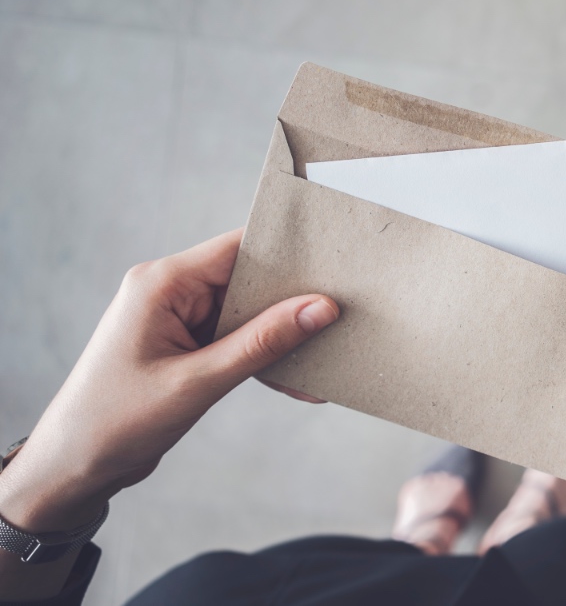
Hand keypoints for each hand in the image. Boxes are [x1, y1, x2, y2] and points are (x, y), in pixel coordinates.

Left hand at [0, 229, 338, 536]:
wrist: (72, 468)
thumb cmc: (115, 422)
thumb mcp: (198, 381)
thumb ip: (262, 342)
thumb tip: (319, 308)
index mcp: (163, 283)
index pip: (238, 248)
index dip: (288, 253)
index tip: (335, 264)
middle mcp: (171, 291)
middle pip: (248, 278)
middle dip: (293, 300)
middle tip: (342, 315)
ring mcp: (178, 318)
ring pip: (248, 312)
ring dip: (283, 335)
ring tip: (325, 353)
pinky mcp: (186, 345)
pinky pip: (238, 339)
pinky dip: (265, 358)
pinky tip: (297, 381)